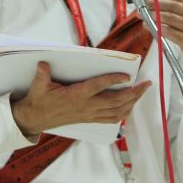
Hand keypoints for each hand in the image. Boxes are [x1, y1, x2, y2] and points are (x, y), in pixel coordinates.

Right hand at [11, 62, 151, 136]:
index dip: (113, 80)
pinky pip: (111, 118)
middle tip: (146, 83)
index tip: (127, 75)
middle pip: (115, 101)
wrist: (36, 119)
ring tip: (142, 92)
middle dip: (133, 93)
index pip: (98, 86)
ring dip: (132, 102)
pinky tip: (130, 105)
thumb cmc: (39, 100)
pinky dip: (124, 112)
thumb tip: (43, 64)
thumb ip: (42, 75)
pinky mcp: (90, 119)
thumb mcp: (39, 86)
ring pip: (117, 111)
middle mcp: (86, 106)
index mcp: (76, 95)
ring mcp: (90, 114)